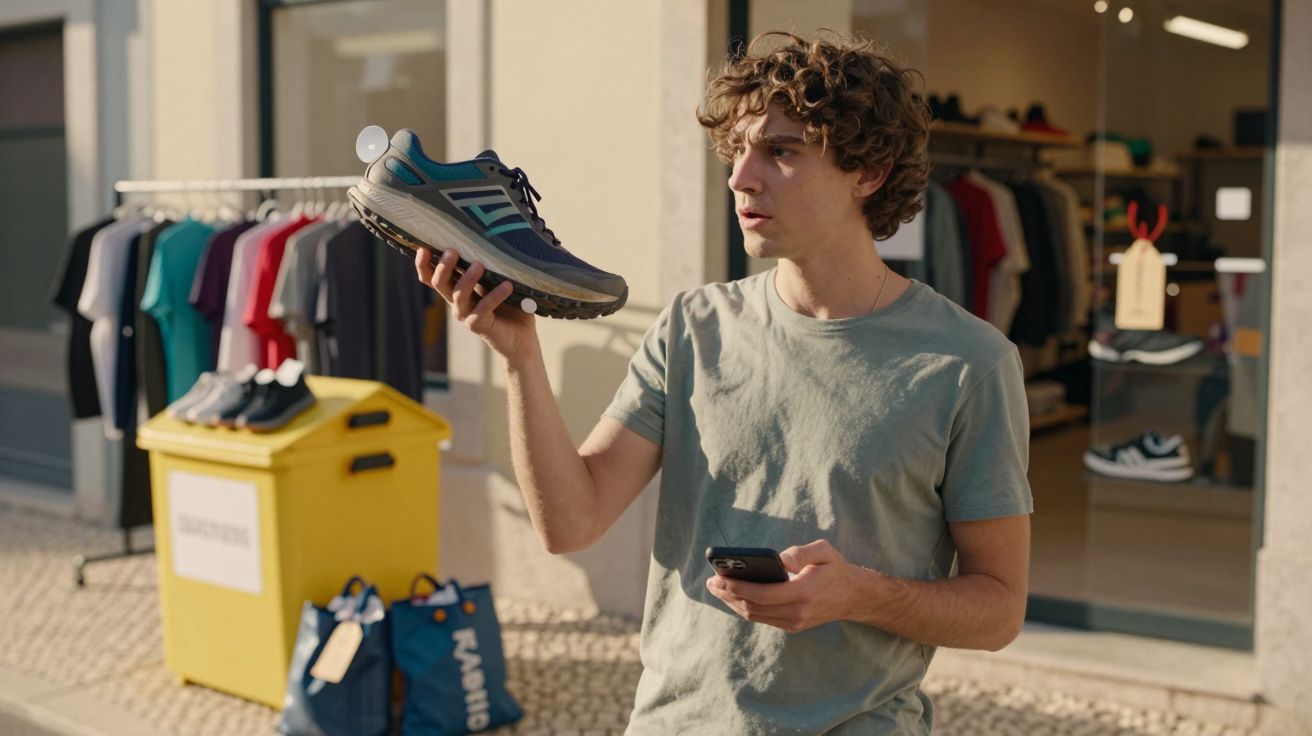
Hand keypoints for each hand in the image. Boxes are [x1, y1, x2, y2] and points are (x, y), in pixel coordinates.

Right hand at [415, 248, 537, 361]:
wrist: (522, 338)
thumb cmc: (510, 304)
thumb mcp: (499, 280)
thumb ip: (492, 264)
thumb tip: (495, 236)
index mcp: (457, 287)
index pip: (432, 276)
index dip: (424, 264)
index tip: (423, 248)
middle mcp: (456, 301)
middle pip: (439, 283)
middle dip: (443, 266)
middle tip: (451, 251)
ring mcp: (466, 314)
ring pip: (458, 295)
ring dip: (467, 279)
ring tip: (479, 265)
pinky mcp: (480, 325)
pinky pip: (483, 309)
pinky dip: (495, 296)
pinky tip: (507, 286)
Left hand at [704, 539, 868, 633]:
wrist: (853, 596)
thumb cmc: (834, 568)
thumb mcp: (824, 551)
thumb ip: (801, 553)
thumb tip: (779, 560)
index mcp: (804, 592)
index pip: (762, 594)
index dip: (737, 587)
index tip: (719, 578)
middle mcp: (797, 612)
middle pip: (753, 607)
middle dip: (728, 595)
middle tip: (710, 582)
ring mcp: (794, 622)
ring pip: (754, 615)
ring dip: (732, 603)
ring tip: (716, 588)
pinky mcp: (792, 626)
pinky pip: (762, 618)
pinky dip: (744, 607)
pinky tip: (733, 596)